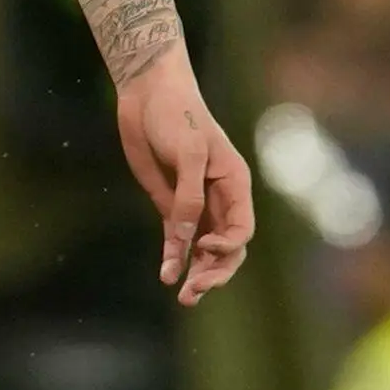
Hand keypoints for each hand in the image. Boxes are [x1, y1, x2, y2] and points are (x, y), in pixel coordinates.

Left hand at [114, 58, 254, 304]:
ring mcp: (194, 203)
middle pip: (227, 248)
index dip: (228, 246)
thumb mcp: (187, 154)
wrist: (147, 92)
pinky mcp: (169, 204)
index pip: (242, 229)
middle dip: (215, 273)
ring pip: (203, 249)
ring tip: (184, 297)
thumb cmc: (177, 114)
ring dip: (197, 273)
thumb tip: (187, 240)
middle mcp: (219, 198)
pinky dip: (174, 258)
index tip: (204, 246)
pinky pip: (177, 238)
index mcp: (234, 184)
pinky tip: (167, 275)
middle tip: (192, 293)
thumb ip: (188, 197)